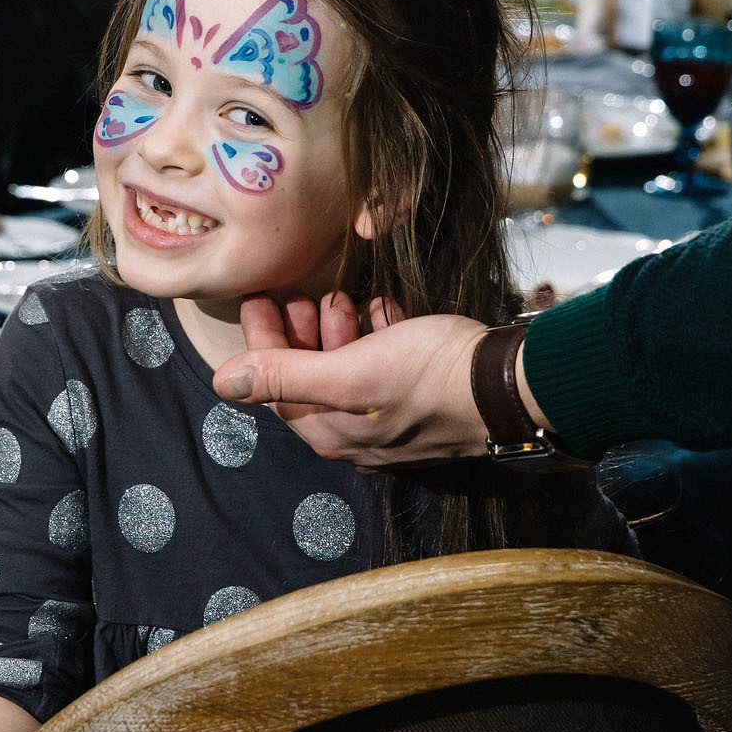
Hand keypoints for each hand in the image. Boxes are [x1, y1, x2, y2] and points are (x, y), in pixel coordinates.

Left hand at [214, 293, 491, 468]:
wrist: (509, 386)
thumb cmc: (429, 377)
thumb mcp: (349, 371)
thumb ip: (286, 376)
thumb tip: (222, 383)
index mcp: (334, 433)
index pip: (277, 390)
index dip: (261, 343)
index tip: (258, 299)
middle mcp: (360, 435)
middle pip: (311, 382)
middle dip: (301, 335)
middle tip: (299, 296)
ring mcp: (393, 420)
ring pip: (349, 372)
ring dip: (339, 332)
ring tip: (342, 298)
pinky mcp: (423, 401)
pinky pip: (387, 370)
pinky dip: (378, 337)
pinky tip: (385, 310)